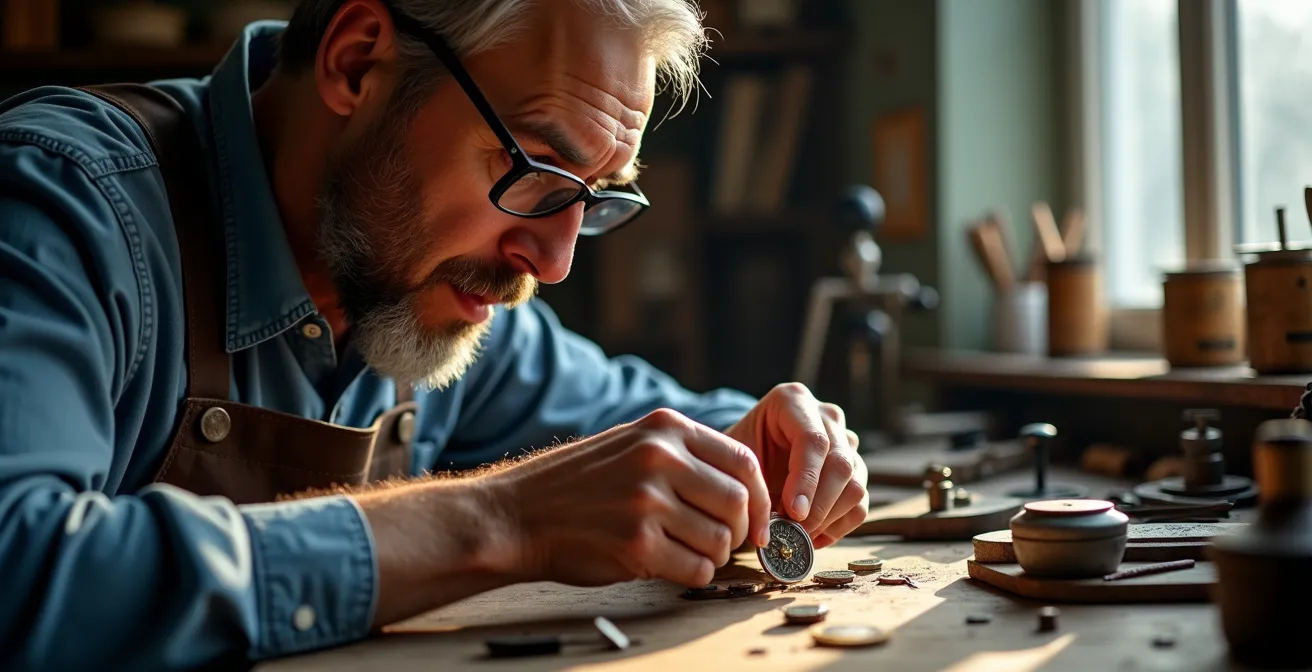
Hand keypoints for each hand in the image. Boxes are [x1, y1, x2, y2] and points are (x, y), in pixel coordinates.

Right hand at [486, 409, 771, 587]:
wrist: (517, 513)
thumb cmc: (577, 485)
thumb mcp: (631, 443)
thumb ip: (683, 454)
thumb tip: (744, 486)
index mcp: (665, 429)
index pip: (744, 461)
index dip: (761, 496)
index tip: (757, 520)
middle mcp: (660, 458)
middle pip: (739, 502)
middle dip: (739, 531)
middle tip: (722, 542)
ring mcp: (648, 501)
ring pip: (721, 539)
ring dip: (713, 555)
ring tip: (687, 552)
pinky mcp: (636, 543)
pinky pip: (696, 569)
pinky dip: (693, 574)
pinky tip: (670, 566)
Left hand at [724, 383, 867, 548]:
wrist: (746, 455)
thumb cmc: (737, 455)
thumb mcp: (736, 460)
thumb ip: (752, 485)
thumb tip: (771, 529)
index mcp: (793, 400)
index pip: (813, 440)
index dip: (806, 479)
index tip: (793, 512)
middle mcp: (826, 416)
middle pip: (840, 463)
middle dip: (818, 505)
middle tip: (795, 531)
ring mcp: (845, 442)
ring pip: (855, 484)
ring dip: (829, 518)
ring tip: (799, 535)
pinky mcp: (855, 469)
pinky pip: (859, 504)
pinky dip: (838, 527)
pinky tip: (812, 537)